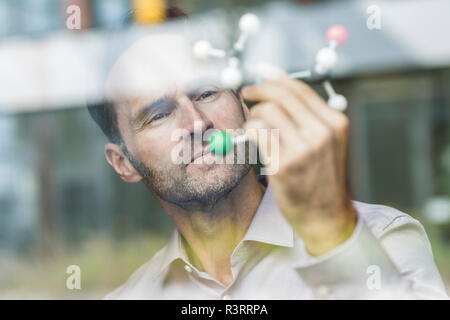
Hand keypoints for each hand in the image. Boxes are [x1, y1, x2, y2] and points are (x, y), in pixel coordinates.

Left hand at [242, 75, 356, 255]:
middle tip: (246, 94)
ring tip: (255, 128)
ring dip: (253, 117)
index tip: (258, 72)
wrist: (326, 216)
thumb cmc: (321, 178)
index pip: (298, 88)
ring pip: (265, 113)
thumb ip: (305, 114)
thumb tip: (276, 82)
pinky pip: (256, 134)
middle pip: (279, 95)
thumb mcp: (325, 142)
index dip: (273, 77)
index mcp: (334, 122)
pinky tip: (252, 141)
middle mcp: (321, 132)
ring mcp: (302, 149)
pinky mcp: (283, 165)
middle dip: (257, 90)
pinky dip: (249, 133)